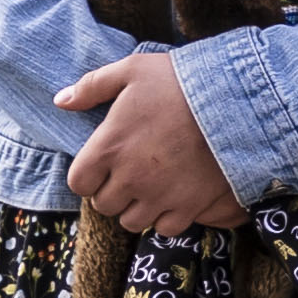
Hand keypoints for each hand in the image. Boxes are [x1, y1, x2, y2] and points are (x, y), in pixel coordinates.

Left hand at [54, 51, 244, 232]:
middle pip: (104, 205)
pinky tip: (174, 198)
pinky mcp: (190, 204)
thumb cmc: (180, 81)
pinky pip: (166, 228)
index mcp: (109, 146)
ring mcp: (160, 194)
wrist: (237, 100)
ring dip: (137, 208)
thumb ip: (92, 86)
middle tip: (130, 174)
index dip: (88, 175)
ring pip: (132, 221)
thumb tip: (60, 100)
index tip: (104, 165)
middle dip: (112, 191)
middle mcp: (129, 177)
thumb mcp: (132, 70)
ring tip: (151, 188)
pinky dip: (167, 217)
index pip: (78, 182)